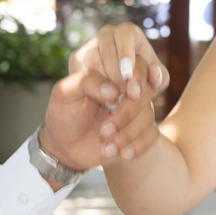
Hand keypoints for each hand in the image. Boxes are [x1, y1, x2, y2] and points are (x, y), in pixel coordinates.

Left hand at [39, 24, 168, 172]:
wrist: (66, 147)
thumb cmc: (63, 114)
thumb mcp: (63, 94)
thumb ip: (85, 82)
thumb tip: (115, 91)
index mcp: (106, 66)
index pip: (131, 60)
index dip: (129, 74)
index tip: (115, 96)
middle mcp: (126, 83)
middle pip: (145, 86)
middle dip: (128, 109)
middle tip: (106, 126)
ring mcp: (136, 105)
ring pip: (149, 112)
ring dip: (128, 130)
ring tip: (105, 140)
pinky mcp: (143, 126)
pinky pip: (152, 133)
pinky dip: (137, 145)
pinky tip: (120, 153)